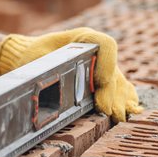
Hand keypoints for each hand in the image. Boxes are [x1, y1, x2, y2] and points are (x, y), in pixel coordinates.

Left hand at [0, 27, 142, 121]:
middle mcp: (98, 52)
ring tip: (117, 117)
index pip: (106, 44)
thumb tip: (47, 86)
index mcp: (84, 38)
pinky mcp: (104, 80)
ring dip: (119, 100)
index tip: (99, 83)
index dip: (107, 63)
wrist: (31, 58)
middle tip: (106, 110)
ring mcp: (104, 66)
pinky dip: (125, 100)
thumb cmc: (32, 56)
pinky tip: (127, 111)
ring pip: (120, 82)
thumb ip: (44, 69)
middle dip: (111, 92)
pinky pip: (121, 88)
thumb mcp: (35, 59)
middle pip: (114, 70)